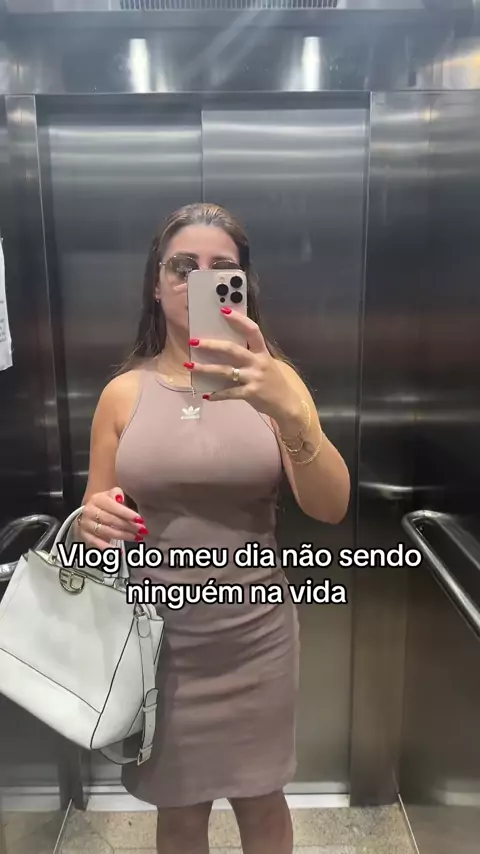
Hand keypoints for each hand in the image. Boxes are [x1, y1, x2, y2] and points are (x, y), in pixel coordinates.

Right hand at [78, 488, 147, 550]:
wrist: (90, 511)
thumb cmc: (106, 503)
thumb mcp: (112, 494)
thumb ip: (118, 494)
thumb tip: (120, 498)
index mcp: (97, 499)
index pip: (113, 507)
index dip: (127, 514)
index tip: (140, 520)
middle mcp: (89, 511)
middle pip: (110, 520)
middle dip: (128, 526)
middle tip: (142, 530)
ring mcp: (86, 524)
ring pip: (106, 532)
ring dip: (123, 536)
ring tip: (136, 538)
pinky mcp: (85, 536)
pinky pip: (96, 543)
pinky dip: (107, 548)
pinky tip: (119, 551)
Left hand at [188, 308, 300, 423]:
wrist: (286, 403)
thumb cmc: (273, 381)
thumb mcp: (266, 363)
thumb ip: (251, 355)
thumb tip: (226, 347)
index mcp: (262, 352)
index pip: (252, 331)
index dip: (239, 320)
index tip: (223, 311)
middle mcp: (258, 362)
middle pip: (232, 350)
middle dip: (212, 345)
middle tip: (194, 342)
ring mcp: (253, 378)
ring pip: (225, 371)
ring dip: (205, 368)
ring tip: (189, 365)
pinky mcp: (250, 393)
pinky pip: (229, 393)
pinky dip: (217, 394)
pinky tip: (207, 395)